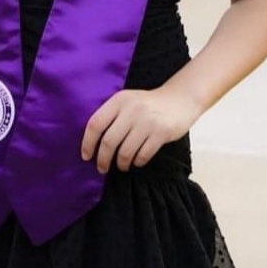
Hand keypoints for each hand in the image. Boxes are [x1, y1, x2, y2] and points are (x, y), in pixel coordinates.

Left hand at [80, 86, 200, 173]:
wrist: (179, 99)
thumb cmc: (148, 104)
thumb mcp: (127, 101)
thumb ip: (111, 115)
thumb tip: (93, 143)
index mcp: (119, 100)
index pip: (95, 123)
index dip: (87, 143)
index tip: (86, 156)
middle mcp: (132, 109)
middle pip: (108, 141)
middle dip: (103, 159)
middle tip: (102, 168)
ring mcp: (147, 121)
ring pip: (125, 152)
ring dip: (121, 163)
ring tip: (122, 166)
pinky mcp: (162, 132)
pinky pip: (143, 155)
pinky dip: (137, 162)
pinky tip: (137, 161)